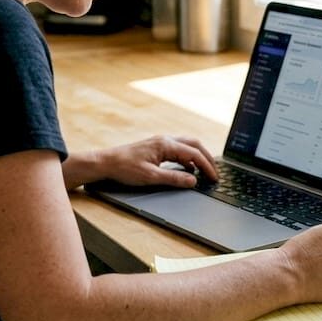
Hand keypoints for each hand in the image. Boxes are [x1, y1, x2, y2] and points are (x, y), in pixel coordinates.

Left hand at [82, 135, 217, 187]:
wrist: (106, 163)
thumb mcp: (151, 177)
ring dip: (198, 157)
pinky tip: (188, 169)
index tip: (214, 178)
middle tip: (215, 173)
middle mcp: (165, 140)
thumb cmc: (125, 168)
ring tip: (205, 171)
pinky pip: (178, 150)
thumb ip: (174, 178)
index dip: (207, 167)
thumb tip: (193, 180)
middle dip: (207, 158)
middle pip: (194, 145)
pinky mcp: (156, 148)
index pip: (194, 154)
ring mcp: (160, 142)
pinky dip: (187, 158)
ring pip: (187, 146)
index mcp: (166, 144)